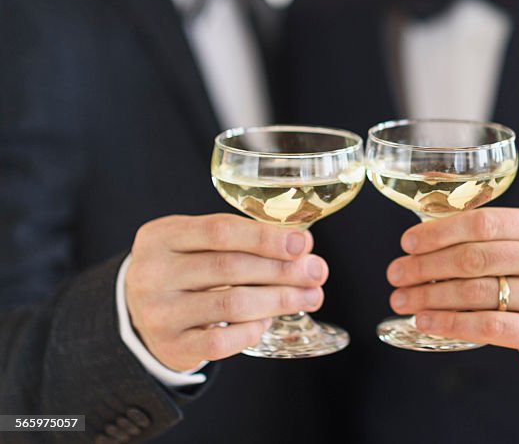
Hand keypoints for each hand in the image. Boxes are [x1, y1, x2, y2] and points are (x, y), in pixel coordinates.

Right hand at [125, 214, 327, 371]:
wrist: (142, 309)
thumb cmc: (185, 267)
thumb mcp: (198, 241)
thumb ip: (243, 239)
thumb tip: (303, 247)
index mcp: (161, 236)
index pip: (220, 231)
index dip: (266, 237)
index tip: (304, 244)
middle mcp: (152, 273)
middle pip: (230, 268)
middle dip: (283, 270)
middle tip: (317, 273)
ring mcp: (158, 313)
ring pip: (231, 304)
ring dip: (279, 300)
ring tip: (309, 297)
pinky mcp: (169, 346)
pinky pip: (220, 341)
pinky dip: (251, 330)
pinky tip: (268, 321)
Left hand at [387, 207, 518, 373]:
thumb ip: (491, 235)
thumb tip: (422, 238)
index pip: (484, 222)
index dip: (440, 232)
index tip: (407, 243)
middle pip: (476, 257)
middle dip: (426, 266)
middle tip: (396, 273)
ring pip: (476, 292)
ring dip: (430, 296)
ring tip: (402, 299)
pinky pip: (487, 325)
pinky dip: (450, 323)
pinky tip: (425, 321)